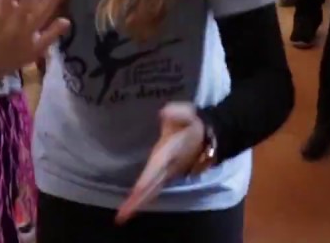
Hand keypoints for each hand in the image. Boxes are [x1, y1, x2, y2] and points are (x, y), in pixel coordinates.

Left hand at [115, 103, 206, 223]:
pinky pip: (153, 190)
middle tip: (122, 216)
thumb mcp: (188, 114)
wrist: (208, 136)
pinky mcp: (166, 176)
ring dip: (138, 203)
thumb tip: (164, 112)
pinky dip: (143, 198)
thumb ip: (178, 113)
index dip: (145, 181)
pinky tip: (134, 205)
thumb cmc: (193, 124)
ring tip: (123, 216)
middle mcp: (167, 169)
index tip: (135, 192)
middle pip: (151, 187)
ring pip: (152, 191)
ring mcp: (167, 174)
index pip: (155, 170)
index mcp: (168, 155)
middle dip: (137, 201)